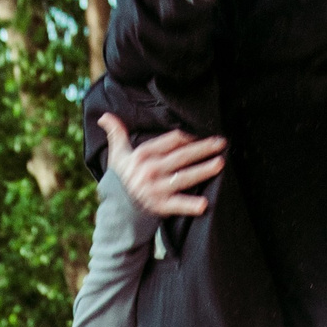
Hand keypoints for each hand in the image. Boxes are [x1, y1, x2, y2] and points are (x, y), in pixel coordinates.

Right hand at [99, 114, 225, 216]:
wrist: (118, 210)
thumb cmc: (122, 179)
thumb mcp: (118, 155)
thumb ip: (116, 134)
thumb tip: (104, 116)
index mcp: (142, 156)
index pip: (169, 141)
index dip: (187, 137)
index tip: (200, 135)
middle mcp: (149, 171)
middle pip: (180, 157)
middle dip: (202, 149)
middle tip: (222, 143)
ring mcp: (155, 190)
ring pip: (183, 177)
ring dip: (203, 171)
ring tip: (220, 164)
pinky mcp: (159, 207)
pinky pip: (177, 205)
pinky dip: (189, 205)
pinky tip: (204, 204)